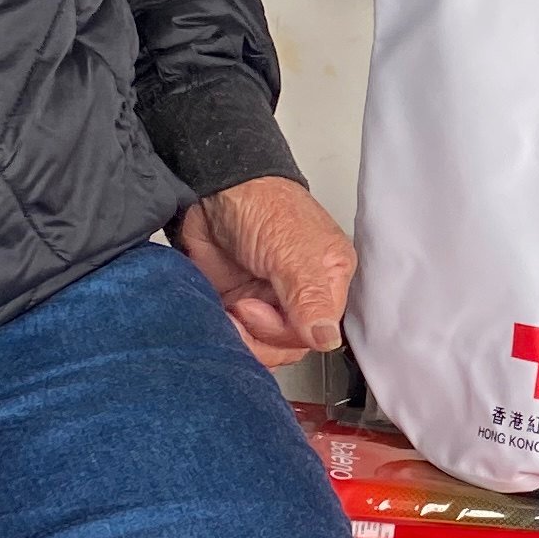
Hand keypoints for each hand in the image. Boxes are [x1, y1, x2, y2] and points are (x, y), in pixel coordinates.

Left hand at [174, 176, 355, 361]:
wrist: (210, 190)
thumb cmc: (258, 204)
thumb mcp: (291, 251)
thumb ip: (310, 298)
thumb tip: (327, 338)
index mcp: (328, 277)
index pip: (320, 331)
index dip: (289, 331)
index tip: (262, 309)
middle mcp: (302, 293)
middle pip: (293, 345)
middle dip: (264, 336)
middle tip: (243, 307)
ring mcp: (269, 300)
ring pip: (266, 347)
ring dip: (244, 339)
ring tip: (230, 311)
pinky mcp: (239, 304)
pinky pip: (241, 339)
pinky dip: (229, 337)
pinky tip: (221, 318)